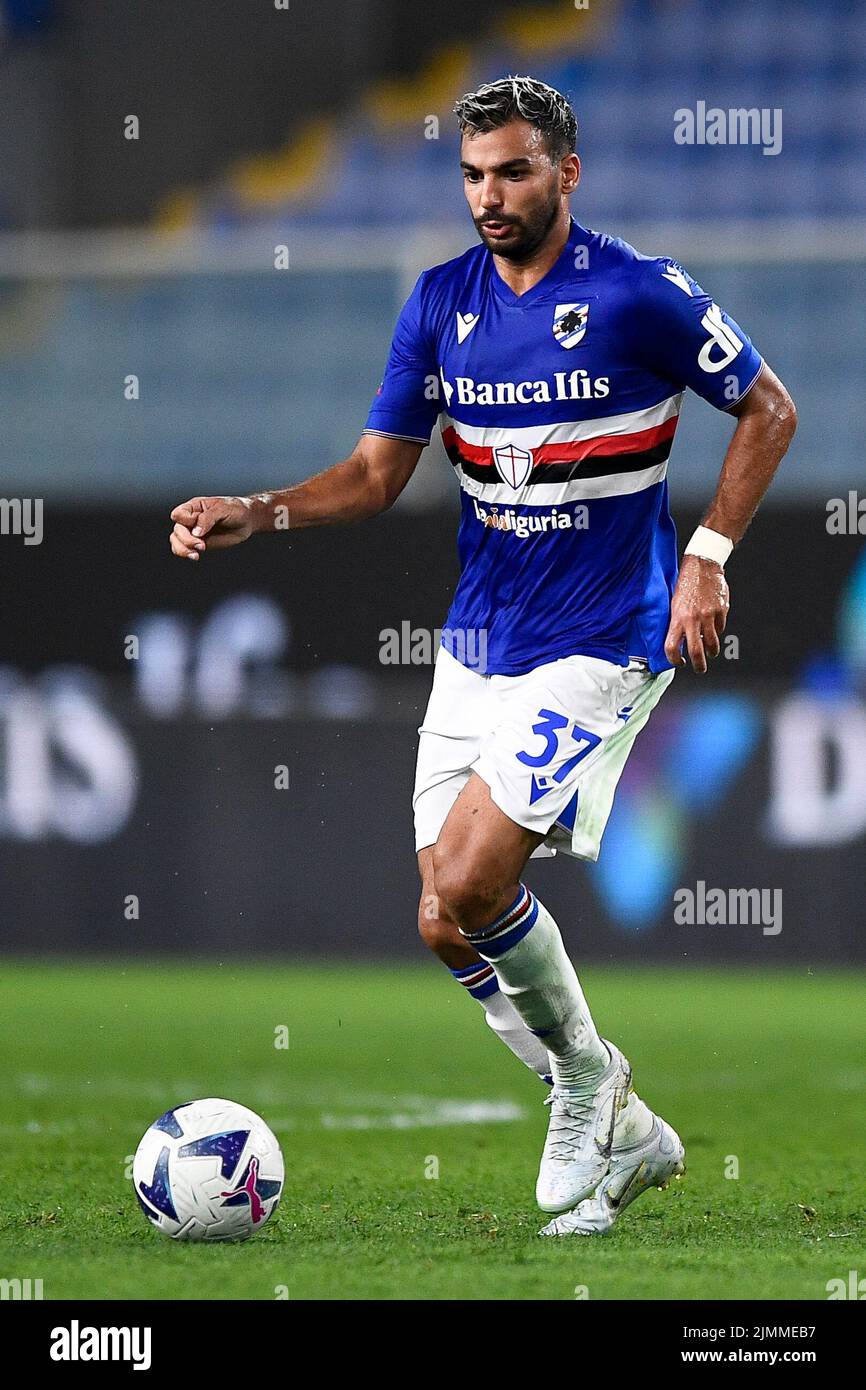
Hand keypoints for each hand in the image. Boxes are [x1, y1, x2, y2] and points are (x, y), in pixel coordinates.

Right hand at [169, 495, 254, 559]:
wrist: (247, 521)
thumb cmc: (236, 510)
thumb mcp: (223, 509)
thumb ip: (208, 518)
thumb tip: (195, 532)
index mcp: (194, 507)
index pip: (179, 514)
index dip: (185, 521)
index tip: (198, 528)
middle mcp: (191, 519)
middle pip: (177, 530)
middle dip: (186, 540)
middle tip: (202, 546)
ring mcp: (194, 532)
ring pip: (176, 541)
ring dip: (183, 549)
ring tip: (195, 555)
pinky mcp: (199, 543)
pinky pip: (185, 549)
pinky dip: (186, 553)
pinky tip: (195, 556)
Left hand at [664, 554, 729, 672]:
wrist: (703, 564)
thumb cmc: (686, 581)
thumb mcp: (674, 602)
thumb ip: (677, 621)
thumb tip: (678, 640)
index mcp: (677, 617)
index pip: (672, 646)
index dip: (674, 659)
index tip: (678, 662)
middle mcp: (693, 619)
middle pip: (696, 652)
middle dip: (699, 665)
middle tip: (699, 668)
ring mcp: (709, 616)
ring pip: (712, 643)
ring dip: (711, 651)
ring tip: (710, 652)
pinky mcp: (722, 611)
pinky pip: (721, 628)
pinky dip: (718, 631)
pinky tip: (713, 627)